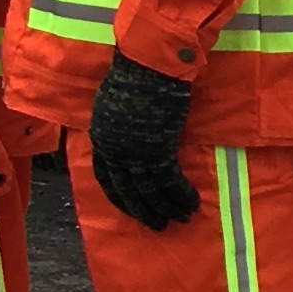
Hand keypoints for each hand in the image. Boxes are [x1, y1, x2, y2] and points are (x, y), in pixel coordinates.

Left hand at [88, 51, 201, 230]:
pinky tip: (192, 202)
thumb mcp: (114, 104)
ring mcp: (134, 153)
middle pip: (127, 190)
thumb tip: (127, 135)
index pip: (105, 177)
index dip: (118, 196)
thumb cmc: (135, 76)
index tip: (129, 208)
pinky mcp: (158, 151)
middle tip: (158, 225)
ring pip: (150, 190)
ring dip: (167, 207)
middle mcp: (114, 151)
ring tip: (181, 218)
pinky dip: (181, 194)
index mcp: (100, 139)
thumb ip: (118, 126)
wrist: (149, 66)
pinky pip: (170, 181)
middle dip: (144, 210)